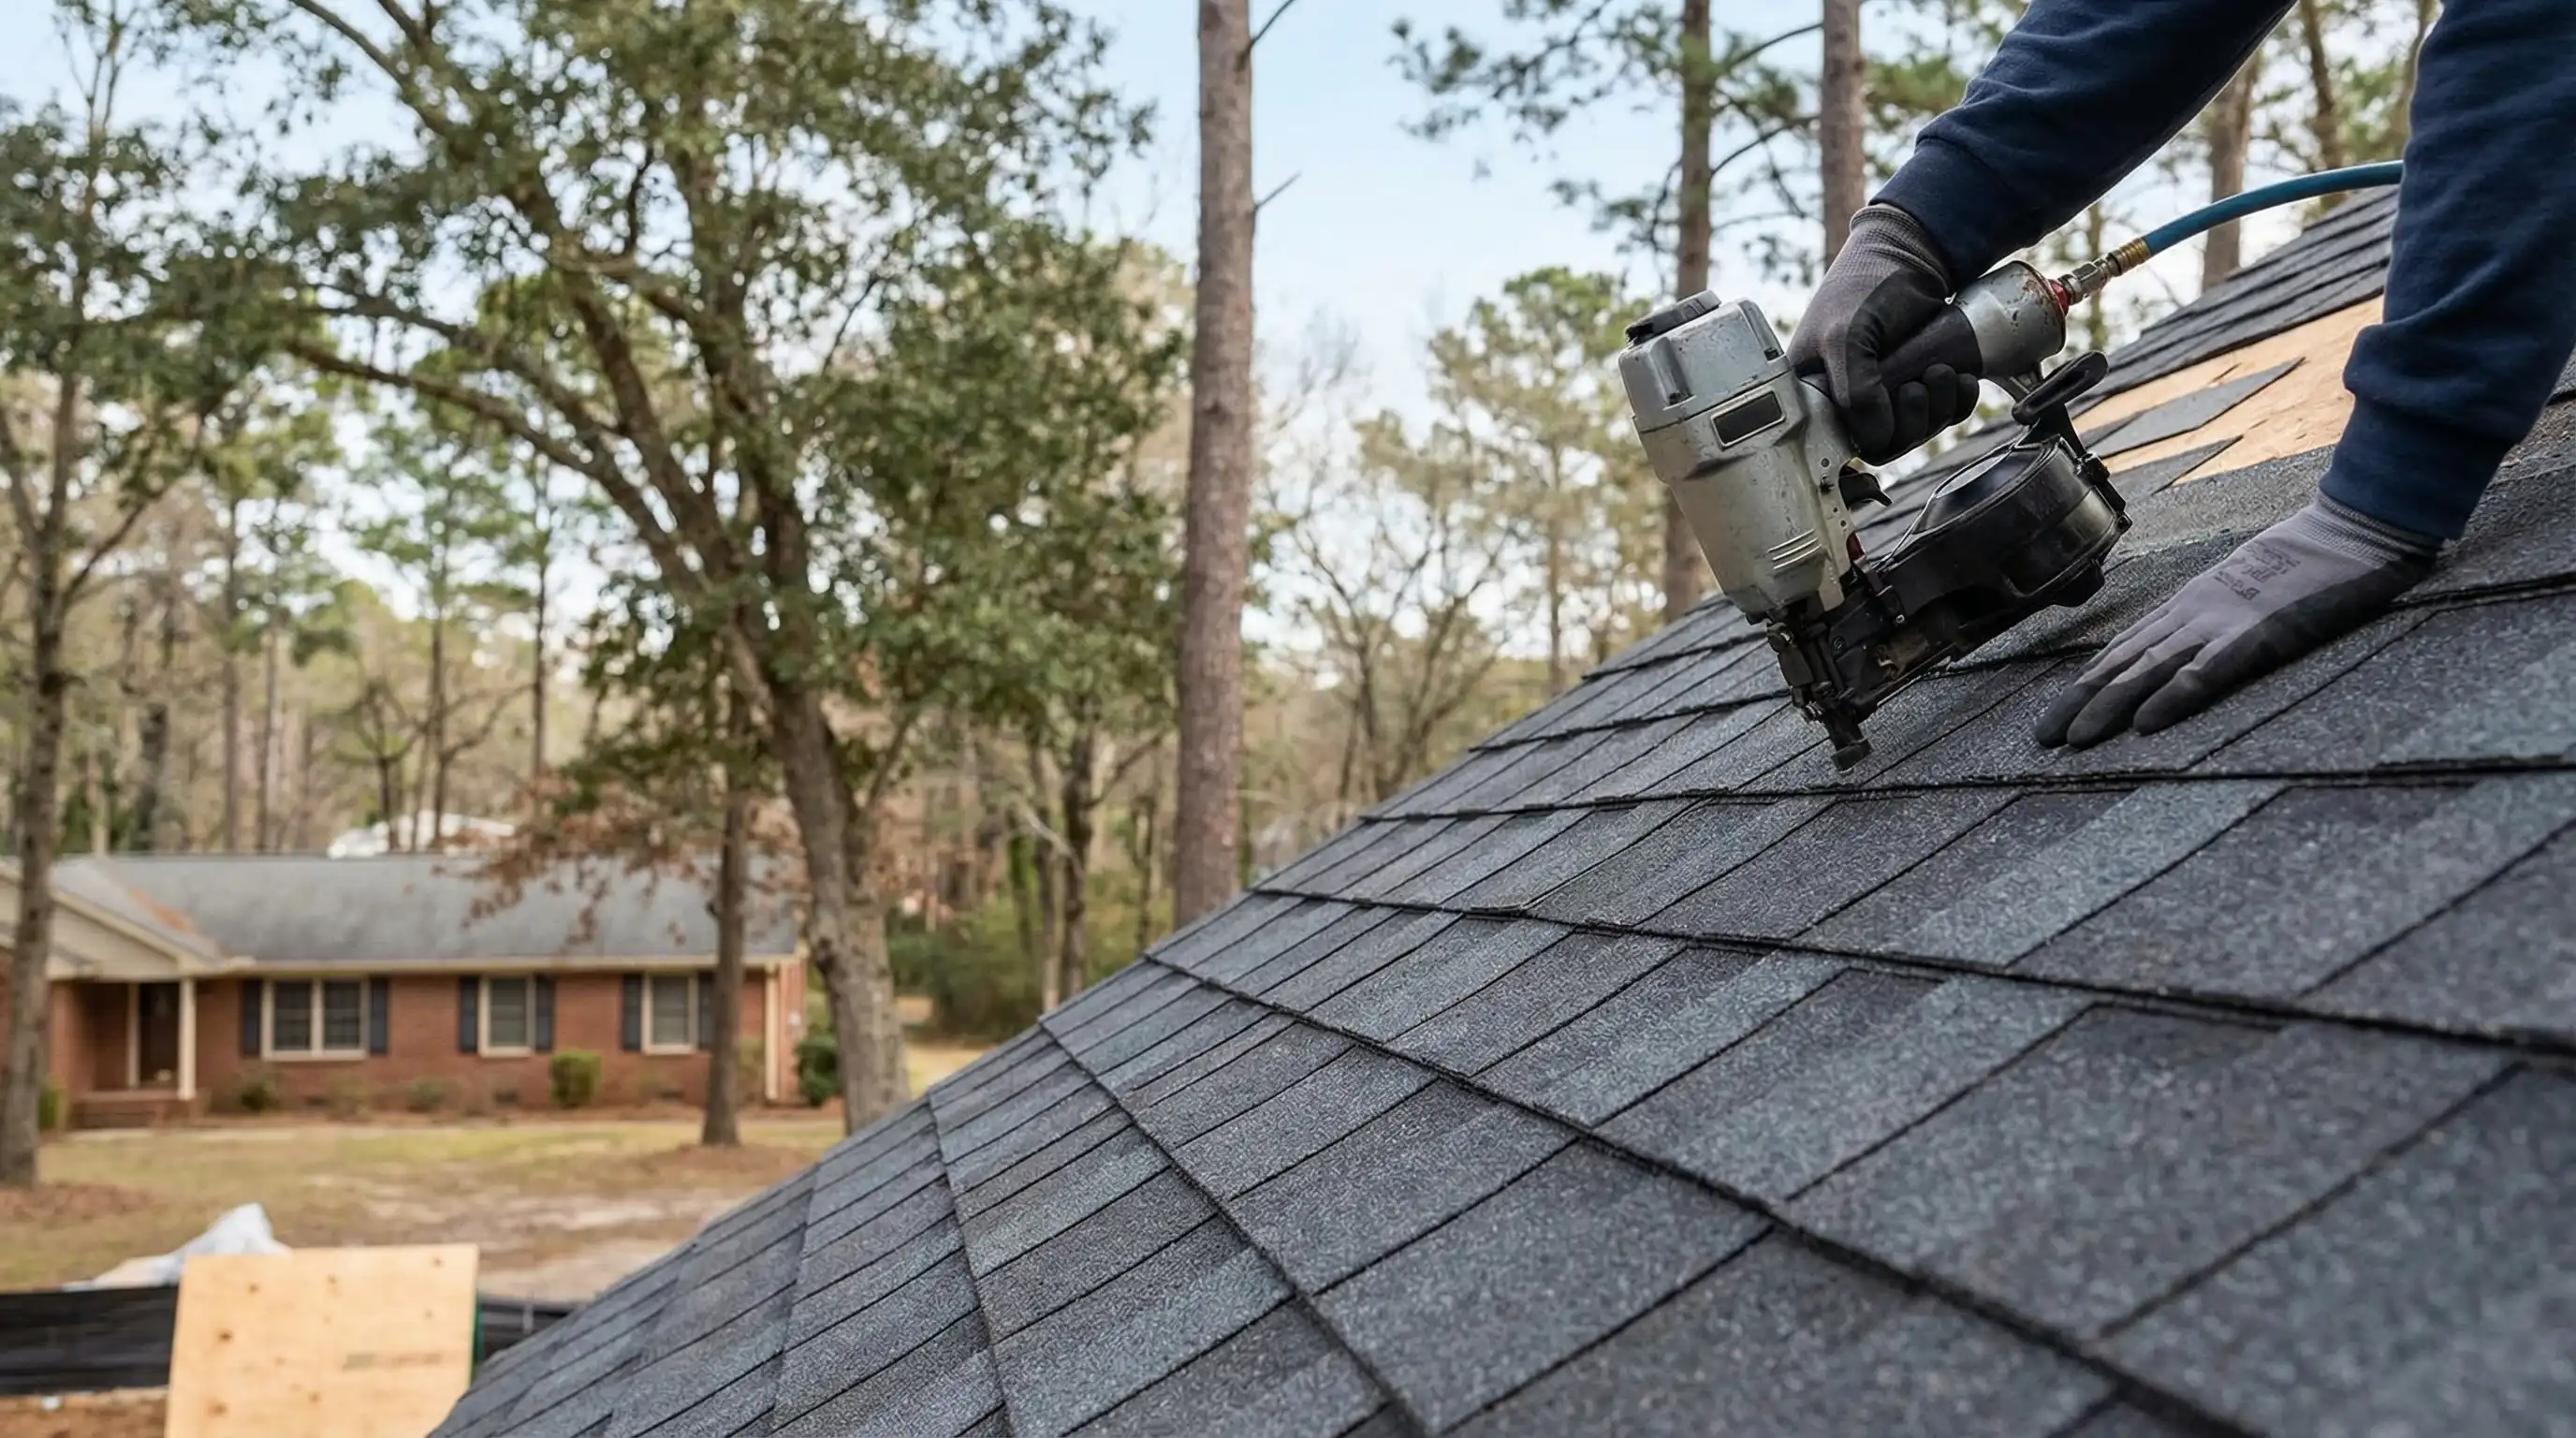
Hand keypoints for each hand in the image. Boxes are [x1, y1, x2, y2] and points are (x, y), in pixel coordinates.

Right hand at [1787, 203, 1981, 462]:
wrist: (1910, 251)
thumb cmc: (1865, 285)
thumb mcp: (1846, 337)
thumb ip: (1853, 392)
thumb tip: (1876, 438)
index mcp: (1816, 391)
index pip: (1840, 442)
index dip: (1870, 435)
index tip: (1888, 405)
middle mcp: (1849, 397)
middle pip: (1885, 444)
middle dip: (1912, 420)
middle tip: (1919, 384)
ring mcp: (1887, 392)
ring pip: (1917, 432)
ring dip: (1938, 409)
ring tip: (1942, 371)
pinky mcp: (1921, 384)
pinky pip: (1943, 415)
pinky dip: (1959, 403)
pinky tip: (1962, 379)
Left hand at [2035, 498, 2438, 747]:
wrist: (2349, 530)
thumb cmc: (2307, 563)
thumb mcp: (2250, 591)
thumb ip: (2221, 620)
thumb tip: (2197, 651)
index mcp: (2191, 605)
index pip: (2124, 648)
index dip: (2086, 681)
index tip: (2056, 713)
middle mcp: (2192, 613)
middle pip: (2122, 662)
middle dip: (2078, 701)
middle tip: (2042, 739)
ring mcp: (2221, 622)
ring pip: (2148, 669)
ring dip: (2107, 707)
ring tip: (2074, 741)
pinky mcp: (2256, 634)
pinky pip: (2205, 671)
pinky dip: (2171, 698)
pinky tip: (2144, 725)